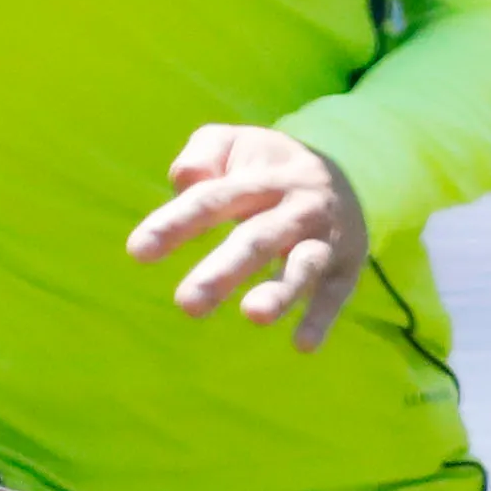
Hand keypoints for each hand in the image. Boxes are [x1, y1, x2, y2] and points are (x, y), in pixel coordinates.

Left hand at [127, 127, 370, 349]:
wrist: (352, 171)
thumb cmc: (268, 167)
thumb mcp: (235, 145)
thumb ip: (203, 155)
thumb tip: (184, 181)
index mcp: (261, 178)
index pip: (212, 198)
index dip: (176, 223)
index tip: (138, 251)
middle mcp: (295, 206)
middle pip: (256, 238)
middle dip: (223, 271)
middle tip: (187, 304)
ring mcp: (324, 237)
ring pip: (303, 265)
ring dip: (280, 291)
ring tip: (254, 315)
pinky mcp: (346, 267)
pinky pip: (335, 294)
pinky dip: (322, 318)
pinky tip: (303, 345)